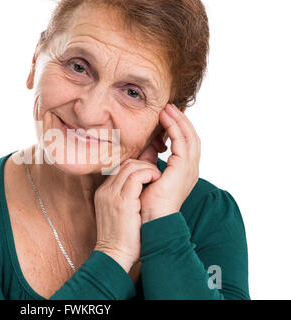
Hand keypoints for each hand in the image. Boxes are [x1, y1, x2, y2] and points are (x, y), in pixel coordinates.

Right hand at [94, 154, 161, 271]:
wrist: (114, 255)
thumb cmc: (121, 240)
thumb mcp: (120, 214)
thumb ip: (127, 199)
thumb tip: (143, 188)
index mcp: (103, 193)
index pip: (120, 169)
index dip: (137, 167)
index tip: (150, 173)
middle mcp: (105, 191)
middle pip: (125, 164)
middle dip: (144, 164)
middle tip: (156, 174)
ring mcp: (112, 195)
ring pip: (130, 166)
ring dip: (148, 168)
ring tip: (158, 177)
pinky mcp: (122, 201)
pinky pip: (136, 176)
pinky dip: (149, 174)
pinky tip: (157, 181)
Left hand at [138, 104, 200, 223]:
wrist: (150, 221)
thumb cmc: (146, 203)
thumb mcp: (147, 174)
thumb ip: (149, 159)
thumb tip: (145, 144)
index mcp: (184, 172)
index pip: (185, 144)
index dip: (177, 128)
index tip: (165, 115)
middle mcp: (190, 169)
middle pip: (191, 137)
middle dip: (180, 120)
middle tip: (169, 106)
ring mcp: (189, 169)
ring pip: (189, 136)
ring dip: (178, 120)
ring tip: (167, 108)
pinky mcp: (183, 168)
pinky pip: (182, 141)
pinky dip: (174, 127)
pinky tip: (166, 118)